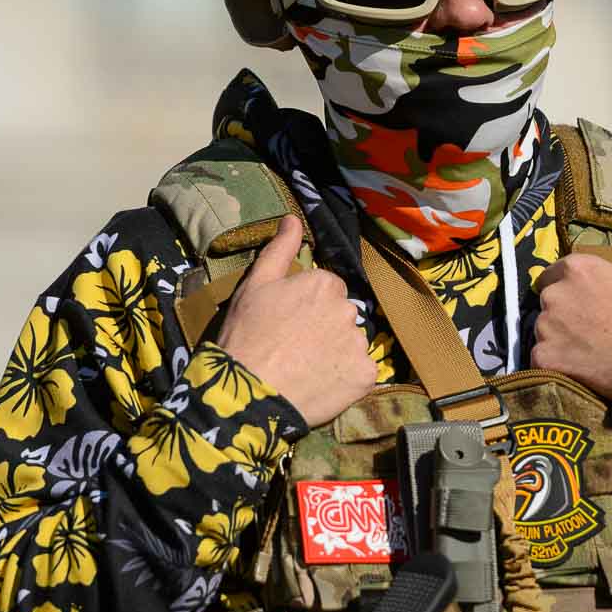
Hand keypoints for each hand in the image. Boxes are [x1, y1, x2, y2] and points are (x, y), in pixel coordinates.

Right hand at [216, 215, 376, 425]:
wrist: (249, 393)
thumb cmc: (246, 335)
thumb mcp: (255, 285)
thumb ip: (279, 249)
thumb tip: (293, 218)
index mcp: (325, 284)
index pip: (327, 290)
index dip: (307, 307)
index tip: (287, 324)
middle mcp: (348, 310)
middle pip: (342, 316)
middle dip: (325, 328)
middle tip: (294, 348)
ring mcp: (359, 344)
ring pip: (352, 344)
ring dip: (336, 354)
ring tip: (305, 369)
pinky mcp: (365, 376)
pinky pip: (360, 373)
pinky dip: (346, 379)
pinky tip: (320, 384)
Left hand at [531, 201, 611, 399]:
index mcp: (578, 269)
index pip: (559, 271)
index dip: (575, 285)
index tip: (593, 299)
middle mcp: (556, 295)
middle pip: (550, 300)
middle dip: (566, 309)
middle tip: (594, 324)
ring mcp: (547, 329)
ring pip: (544, 329)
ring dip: (559, 336)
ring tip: (589, 347)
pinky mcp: (545, 360)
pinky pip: (542, 357)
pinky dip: (556, 361)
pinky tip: (580, 365)